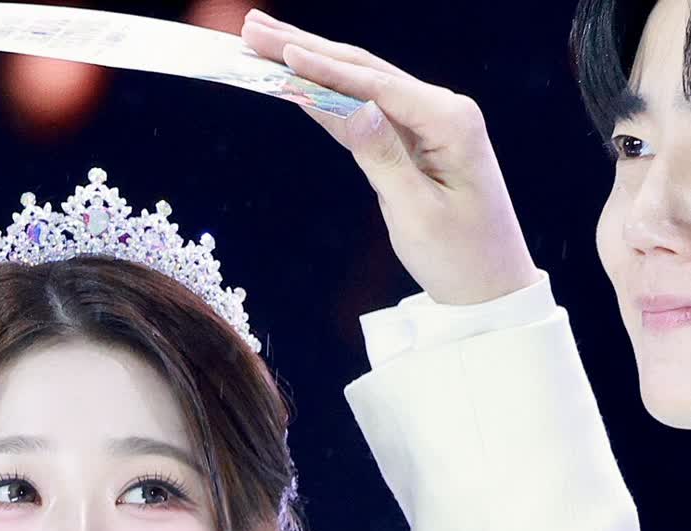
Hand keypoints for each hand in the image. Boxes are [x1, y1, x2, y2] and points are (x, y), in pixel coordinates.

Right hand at [241, 11, 541, 305]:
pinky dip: (331, 94)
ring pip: (362, 83)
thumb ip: (382, 155)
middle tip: (252, 29)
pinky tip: (299, 79)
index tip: (279, 51)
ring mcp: (430, 121)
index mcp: (450, 120)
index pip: (375, 84)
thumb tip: (348, 106)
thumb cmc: (461, 257)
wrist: (493, 286)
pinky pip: (368, 110)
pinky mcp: (417, 139)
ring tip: (265, 42)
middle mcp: (442, 108)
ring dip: (313, 62)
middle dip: (307, 47)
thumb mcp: (416, 212)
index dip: (324, 67)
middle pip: (364, 69)